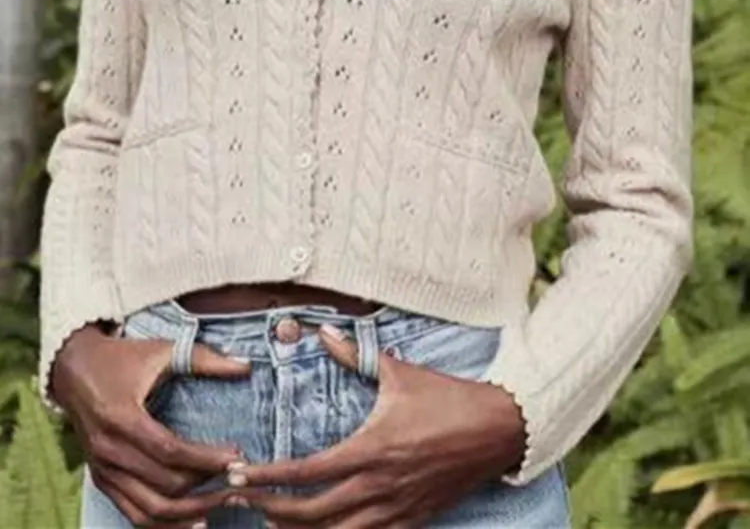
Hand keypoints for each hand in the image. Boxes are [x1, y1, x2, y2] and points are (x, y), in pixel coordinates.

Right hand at [52, 324, 250, 526]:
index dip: (206, 459)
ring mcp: (103, 470)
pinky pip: (133, 514)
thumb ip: (204, 360)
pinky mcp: (102, 480)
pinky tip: (192, 521)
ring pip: (148, 511)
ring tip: (222, 505)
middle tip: (238, 480)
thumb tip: (246, 367)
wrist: (74, 368)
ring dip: (188, 515)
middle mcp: (109, 451)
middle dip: (205, 487)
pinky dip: (163, 524)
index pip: (170, 451)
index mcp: (122, 418)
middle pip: (164, 484)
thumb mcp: (162, 352)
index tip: (237, 458)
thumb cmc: (122, 359)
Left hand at [225, 324, 527, 527]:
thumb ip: (354, 355)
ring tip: (272, 523)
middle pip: (312, 515)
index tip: (239, 475)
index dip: (267, 478)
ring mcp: (397, 509)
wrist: (497, 429)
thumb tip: (323, 332)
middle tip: (241, 499)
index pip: (306, 472)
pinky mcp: (413, 520)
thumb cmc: (446, 397)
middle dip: (270, 510)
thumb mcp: (398, 372)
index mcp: (371, 449)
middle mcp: (379, 486)